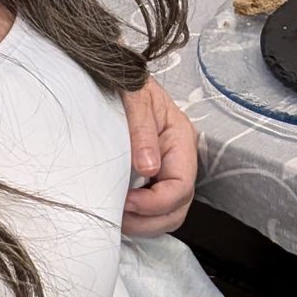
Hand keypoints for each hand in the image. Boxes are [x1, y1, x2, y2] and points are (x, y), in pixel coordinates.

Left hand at [119, 77, 198, 235]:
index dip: (155, 202)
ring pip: (168, 213)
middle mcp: (178, 157)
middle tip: (120, 216)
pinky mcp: (151, 176)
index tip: (127, 201)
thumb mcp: (135, 96)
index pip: (181, 186)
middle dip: (150, 220)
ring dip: (144, 222)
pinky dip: (139, 217)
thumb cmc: (126, 82)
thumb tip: (149, 168)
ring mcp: (166, 168)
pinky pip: (153, 207)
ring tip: (118, 214)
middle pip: (178, 207)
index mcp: (180, 138)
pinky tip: (120, 209)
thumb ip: (142, 130)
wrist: (114, 73)